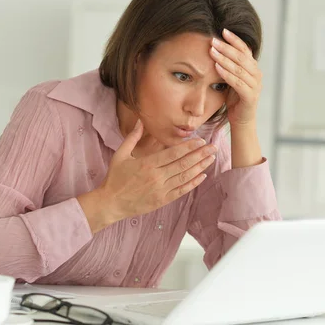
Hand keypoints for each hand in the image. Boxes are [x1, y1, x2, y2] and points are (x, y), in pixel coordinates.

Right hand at [97, 120, 216, 220]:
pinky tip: (202, 175)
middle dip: (200, 154)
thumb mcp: (120, 155)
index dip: (189, 146)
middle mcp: (156, 177)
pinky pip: (181, 191)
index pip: (173, 153)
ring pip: (185, 177)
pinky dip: (193, 183)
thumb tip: (140, 120)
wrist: (111, 203)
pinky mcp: (162, 200)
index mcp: (147, 164)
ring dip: (200, 167)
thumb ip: (133, 137)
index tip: (201, 140)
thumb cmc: (115, 178)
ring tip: (211, 158)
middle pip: (183, 164)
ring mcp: (161, 190)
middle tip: (213, 147)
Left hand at [210, 28, 261, 126]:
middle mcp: (257, 74)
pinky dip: (227, 74)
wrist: (241, 119)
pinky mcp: (250, 96)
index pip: (245, 49)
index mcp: (253, 68)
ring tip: (212, 51)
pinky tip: (217, 67)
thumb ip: (230, 65)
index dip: (235, 39)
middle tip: (213, 40)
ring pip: (239, 68)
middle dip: (226, 47)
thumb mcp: (232, 78)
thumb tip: (216, 47)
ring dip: (224, 59)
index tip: (223, 30)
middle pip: (242, 57)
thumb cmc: (234, 98)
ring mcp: (255, 86)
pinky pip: (238, 82)